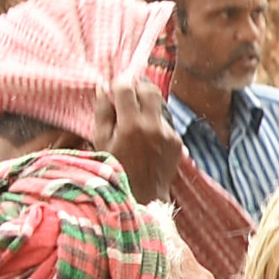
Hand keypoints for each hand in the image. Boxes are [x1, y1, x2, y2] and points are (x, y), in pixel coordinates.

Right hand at [87, 81, 181, 200]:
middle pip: (149, 89)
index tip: (114, 89)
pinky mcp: (178, 141)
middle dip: (137, 87)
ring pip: (160, 104)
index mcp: (131, 125)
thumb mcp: (101, 141)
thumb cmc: (115, 167)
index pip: (126, 88)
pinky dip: (155, 121)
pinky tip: (146, 134)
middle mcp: (153, 126)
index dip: (118, 84)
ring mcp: (169, 133)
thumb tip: (102, 88)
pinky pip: (166, 122)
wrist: (143, 194)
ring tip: (135, 114)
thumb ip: (102, 112)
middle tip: (127, 94)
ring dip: (148, 103)